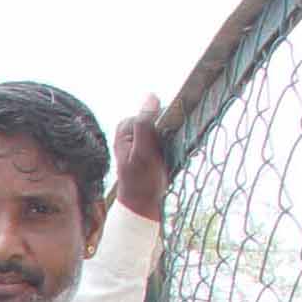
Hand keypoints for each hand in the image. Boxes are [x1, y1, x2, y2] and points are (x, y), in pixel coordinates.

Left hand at [112, 95, 170, 223]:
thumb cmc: (140, 180)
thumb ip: (145, 124)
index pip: (154, 111)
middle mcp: (133, 130)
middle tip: (167, 151)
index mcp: (125, 127)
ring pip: (167, 128)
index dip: (165, 123)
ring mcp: (143, 139)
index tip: (165, 140)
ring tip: (169, 156)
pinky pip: (169, 139)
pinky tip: (172, 158)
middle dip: (171, 131)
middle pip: (161, 118)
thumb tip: (151, 96)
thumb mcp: (143, 151)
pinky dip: (176, 145)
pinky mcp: (153, 148)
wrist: (142, 205)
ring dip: (176, 138)